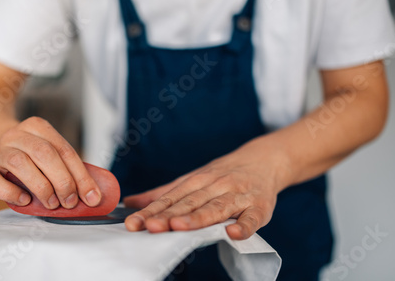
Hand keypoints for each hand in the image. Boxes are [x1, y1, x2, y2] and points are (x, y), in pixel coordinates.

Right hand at [0, 116, 101, 209]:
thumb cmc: (32, 154)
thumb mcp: (52, 152)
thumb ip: (69, 168)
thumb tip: (93, 196)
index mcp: (38, 127)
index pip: (65, 150)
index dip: (81, 176)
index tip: (92, 197)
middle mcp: (17, 135)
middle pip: (44, 154)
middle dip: (62, 181)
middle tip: (70, 201)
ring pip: (19, 164)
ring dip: (41, 187)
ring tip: (52, 203)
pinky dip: (11, 192)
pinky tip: (25, 200)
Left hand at [124, 140, 289, 239]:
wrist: (265, 160)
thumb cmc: (224, 174)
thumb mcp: (193, 179)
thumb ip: (163, 194)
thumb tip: (130, 203)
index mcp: (197, 181)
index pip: (171, 198)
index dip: (151, 211)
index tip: (134, 222)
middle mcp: (215, 186)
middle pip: (190, 203)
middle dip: (168, 216)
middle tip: (149, 226)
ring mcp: (238, 196)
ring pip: (216, 208)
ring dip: (198, 218)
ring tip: (179, 226)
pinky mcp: (259, 206)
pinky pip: (252, 218)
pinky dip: (244, 225)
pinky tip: (233, 233)